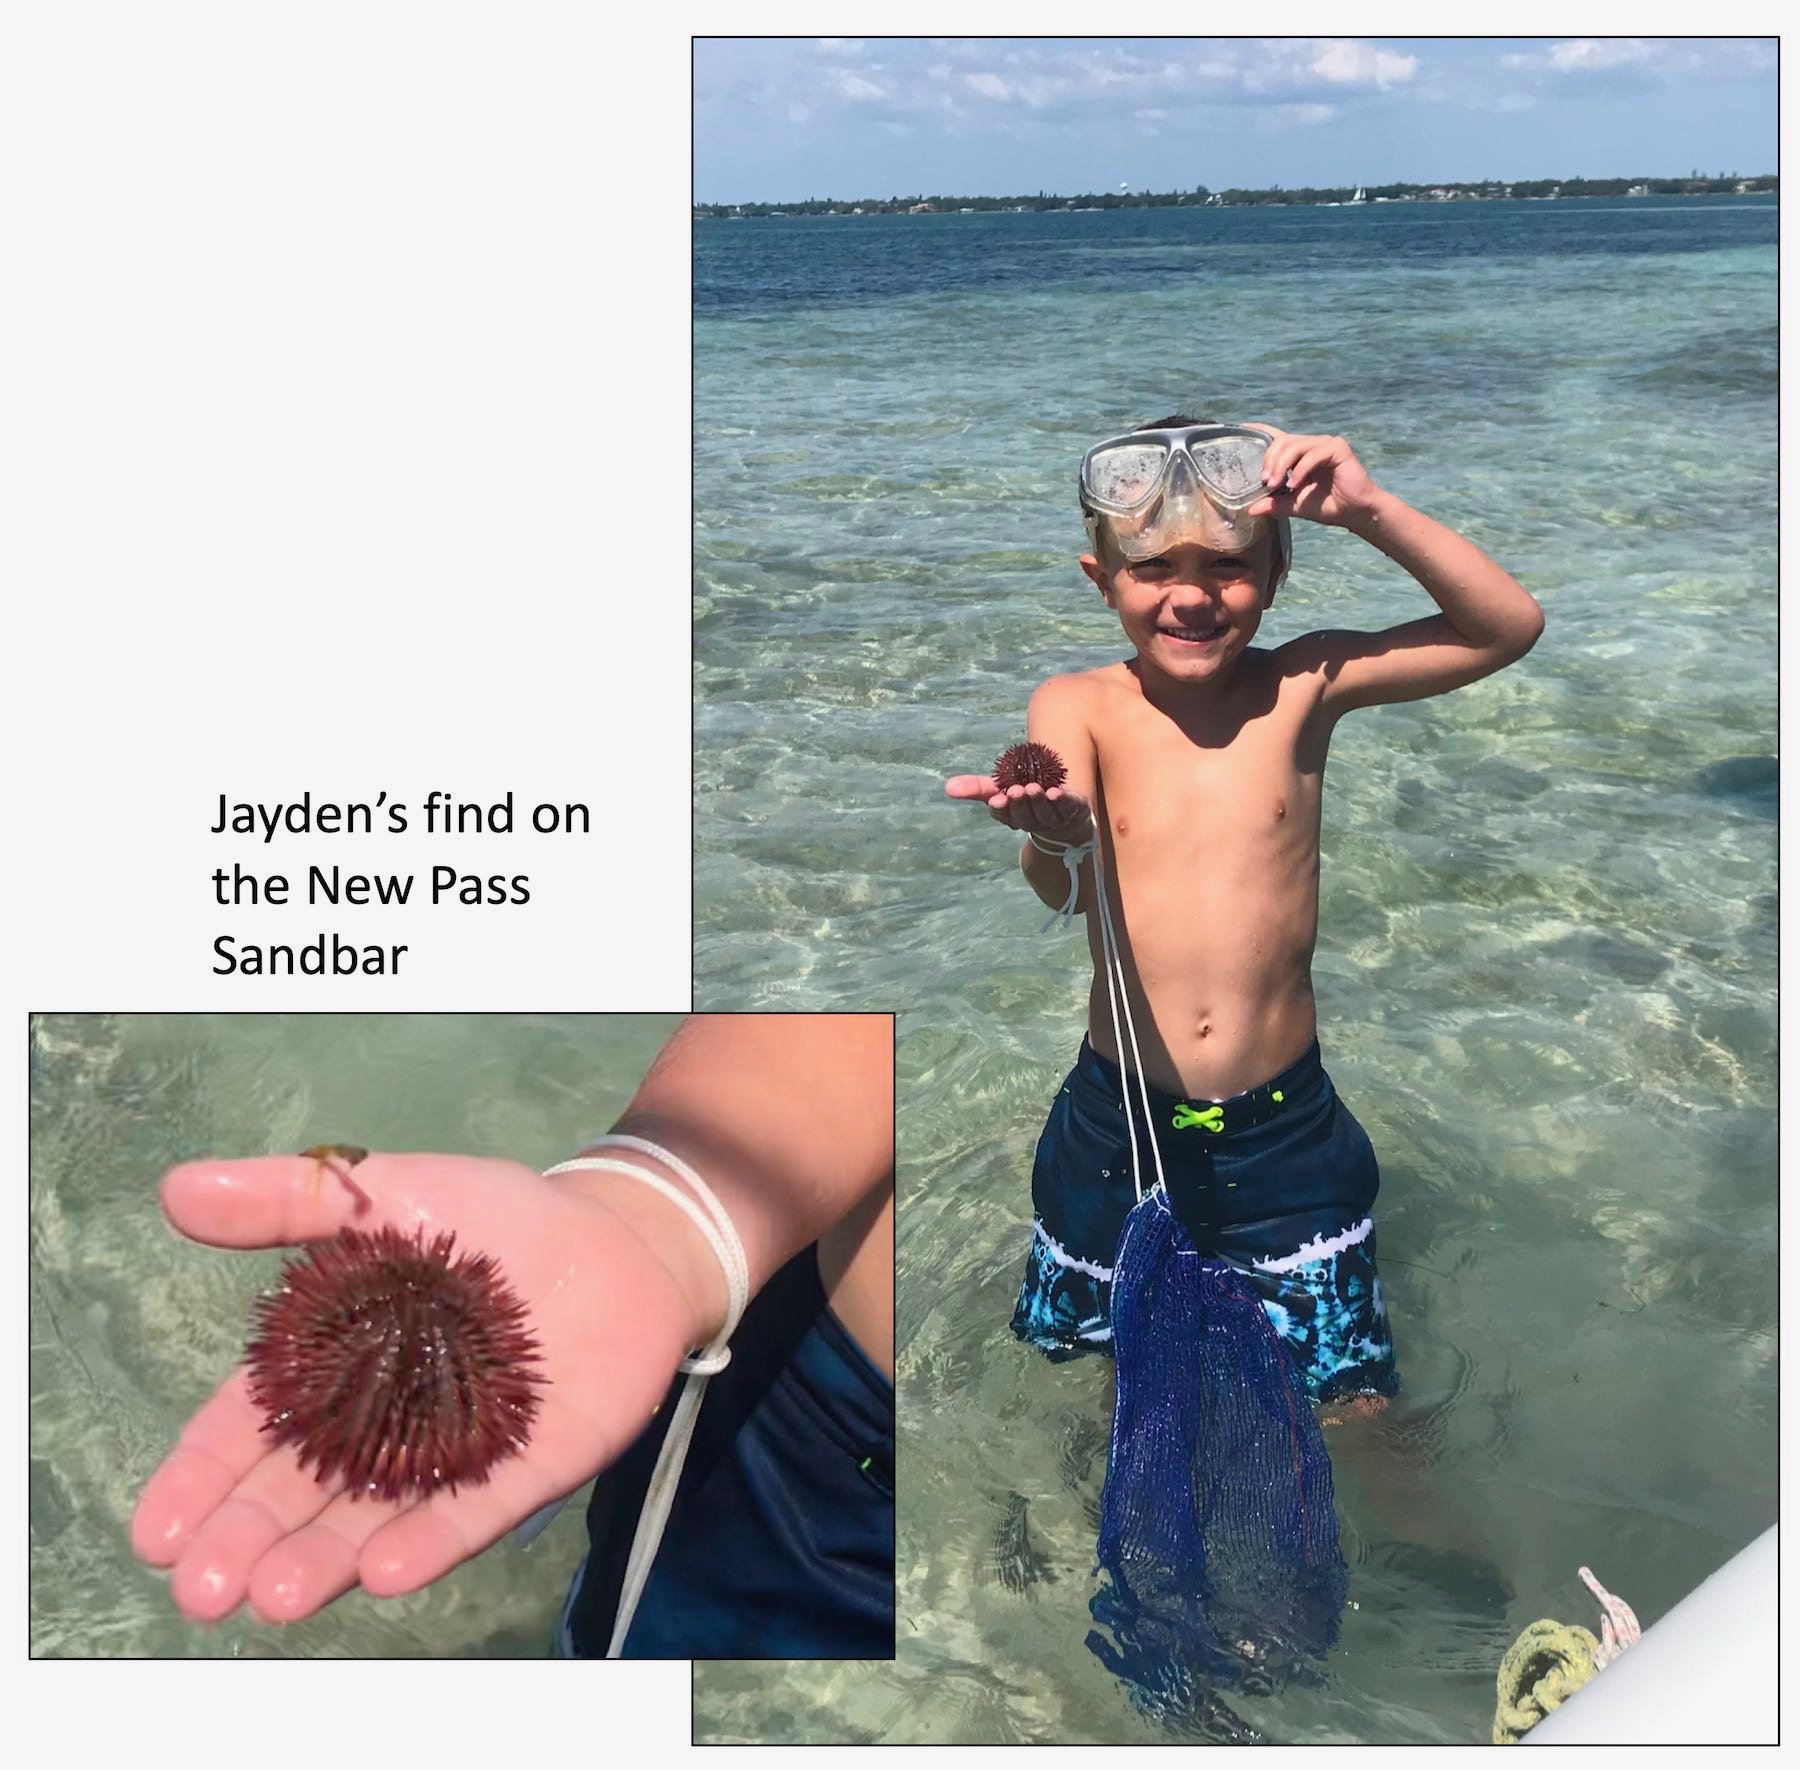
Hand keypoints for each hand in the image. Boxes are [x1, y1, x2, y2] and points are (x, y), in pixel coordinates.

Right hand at [131, 1151, 707, 1623]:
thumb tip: (173, 1189)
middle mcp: (387, 1426)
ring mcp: (458, 1452)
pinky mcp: (533, 1463)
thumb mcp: (385, 1191)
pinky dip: (432, 1539)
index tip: (155, 1531)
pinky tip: (386, 1573)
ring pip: (379, 1516)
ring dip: (325, 1559)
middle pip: (306, 1490)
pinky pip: (478, 1509)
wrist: (622, 1232)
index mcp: (338, 1368)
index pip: (254, 1430)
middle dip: (250, 1540)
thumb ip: (288, 1201)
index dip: (204, 1479)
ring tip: (274, 1597)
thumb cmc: (493, 1218)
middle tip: (203, 1587)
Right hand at [944, 773, 1094, 843]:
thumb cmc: (1026, 799)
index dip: (1001, 808)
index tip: (997, 800)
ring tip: (1033, 788)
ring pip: (1044, 813)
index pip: (1004, 815)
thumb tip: (947, 787)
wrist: (1064, 810)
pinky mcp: (1073, 810)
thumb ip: (976, 788)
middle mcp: (1032, 821)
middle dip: (1019, 803)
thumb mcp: (1000, 790)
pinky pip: (1067, 807)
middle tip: (1016, 790)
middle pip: (1024, 815)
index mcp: (1013, 817)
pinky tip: (1055, 793)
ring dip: (1038, 801)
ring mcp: (1054, 818)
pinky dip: (1062, 801)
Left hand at [1245, 426, 1382, 528]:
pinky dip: (1300, 470)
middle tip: (1265, 482)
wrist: (1353, 513)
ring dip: (1281, 465)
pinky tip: (1295, 484)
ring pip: (1295, 446)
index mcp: (1299, 454)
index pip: (1277, 437)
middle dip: (1269, 461)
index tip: (1242, 426)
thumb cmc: (1326, 506)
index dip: (1260, 429)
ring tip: (1275, 485)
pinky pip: (1312, 454)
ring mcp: (1324, 443)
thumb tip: (1250, 509)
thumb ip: (1274, 503)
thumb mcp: (1294, 505)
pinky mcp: (1337, 448)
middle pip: (1282, 442)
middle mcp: (1311, 444)